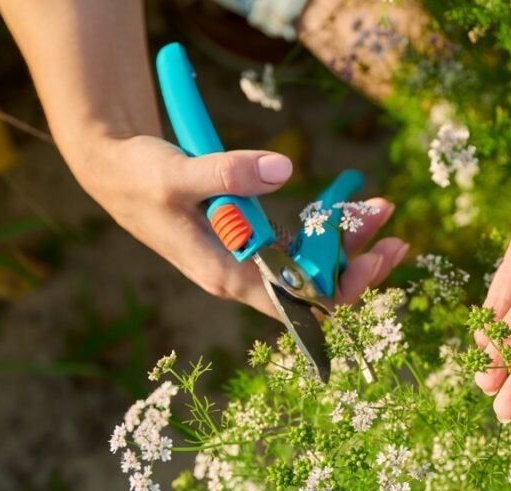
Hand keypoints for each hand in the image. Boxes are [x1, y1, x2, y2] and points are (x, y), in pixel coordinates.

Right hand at [74, 134, 407, 315]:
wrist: (114, 172)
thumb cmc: (139, 178)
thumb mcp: (177, 173)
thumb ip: (227, 172)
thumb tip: (285, 170)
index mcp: (227, 274)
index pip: (297, 300)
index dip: (342, 288)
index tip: (376, 260)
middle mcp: (242, 276)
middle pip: (313, 287)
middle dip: (358, 264)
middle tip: (397, 235)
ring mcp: (247, 260)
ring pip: (310, 264)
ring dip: (348, 242)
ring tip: (382, 209)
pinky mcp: (249, 241)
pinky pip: (298, 245)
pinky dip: (326, 227)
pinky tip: (351, 203)